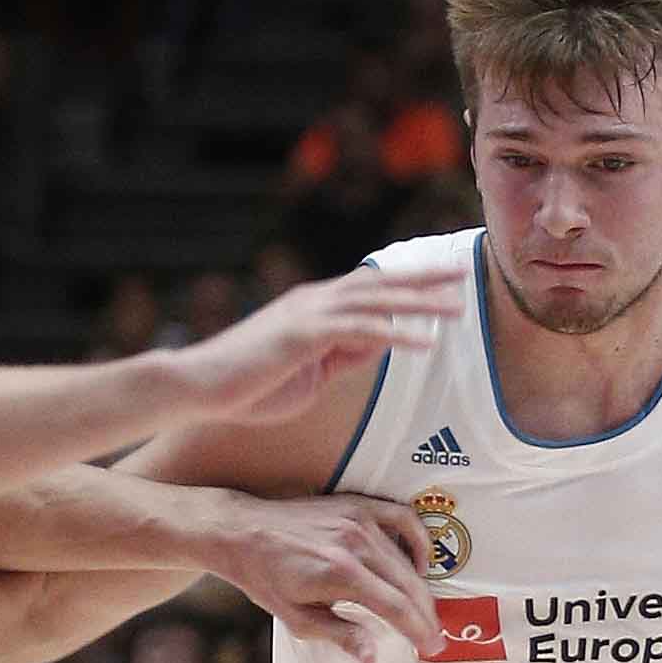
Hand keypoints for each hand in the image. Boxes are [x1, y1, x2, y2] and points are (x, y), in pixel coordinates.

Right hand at [172, 261, 462, 425]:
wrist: (199, 388)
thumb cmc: (247, 388)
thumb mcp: (307, 373)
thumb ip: (341, 356)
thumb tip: (374, 347)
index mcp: (313, 308)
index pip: (369, 289)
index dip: (408, 284)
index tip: (442, 282)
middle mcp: (314, 302)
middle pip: (380, 283)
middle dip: (425, 279)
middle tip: (462, 274)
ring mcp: (309, 315)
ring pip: (377, 300)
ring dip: (421, 302)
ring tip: (458, 306)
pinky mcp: (303, 336)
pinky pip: (360, 331)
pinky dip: (396, 334)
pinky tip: (426, 341)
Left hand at [208, 492, 439, 662]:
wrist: (243, 532)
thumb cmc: (267, 579)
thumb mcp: (298, 619)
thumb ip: (340, 635)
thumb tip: (372, 658)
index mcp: (340, 574)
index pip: (395, 607)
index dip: (419, 630)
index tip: (432, 647)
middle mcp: (355, 544)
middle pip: (409, 585)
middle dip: (426, 614)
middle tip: (434, 636)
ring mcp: (359, 520)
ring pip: (407, 558)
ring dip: (421, 587)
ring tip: (424, 611)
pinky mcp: (357, 504)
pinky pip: (403, 517)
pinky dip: (418, 540)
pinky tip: (420, 563)